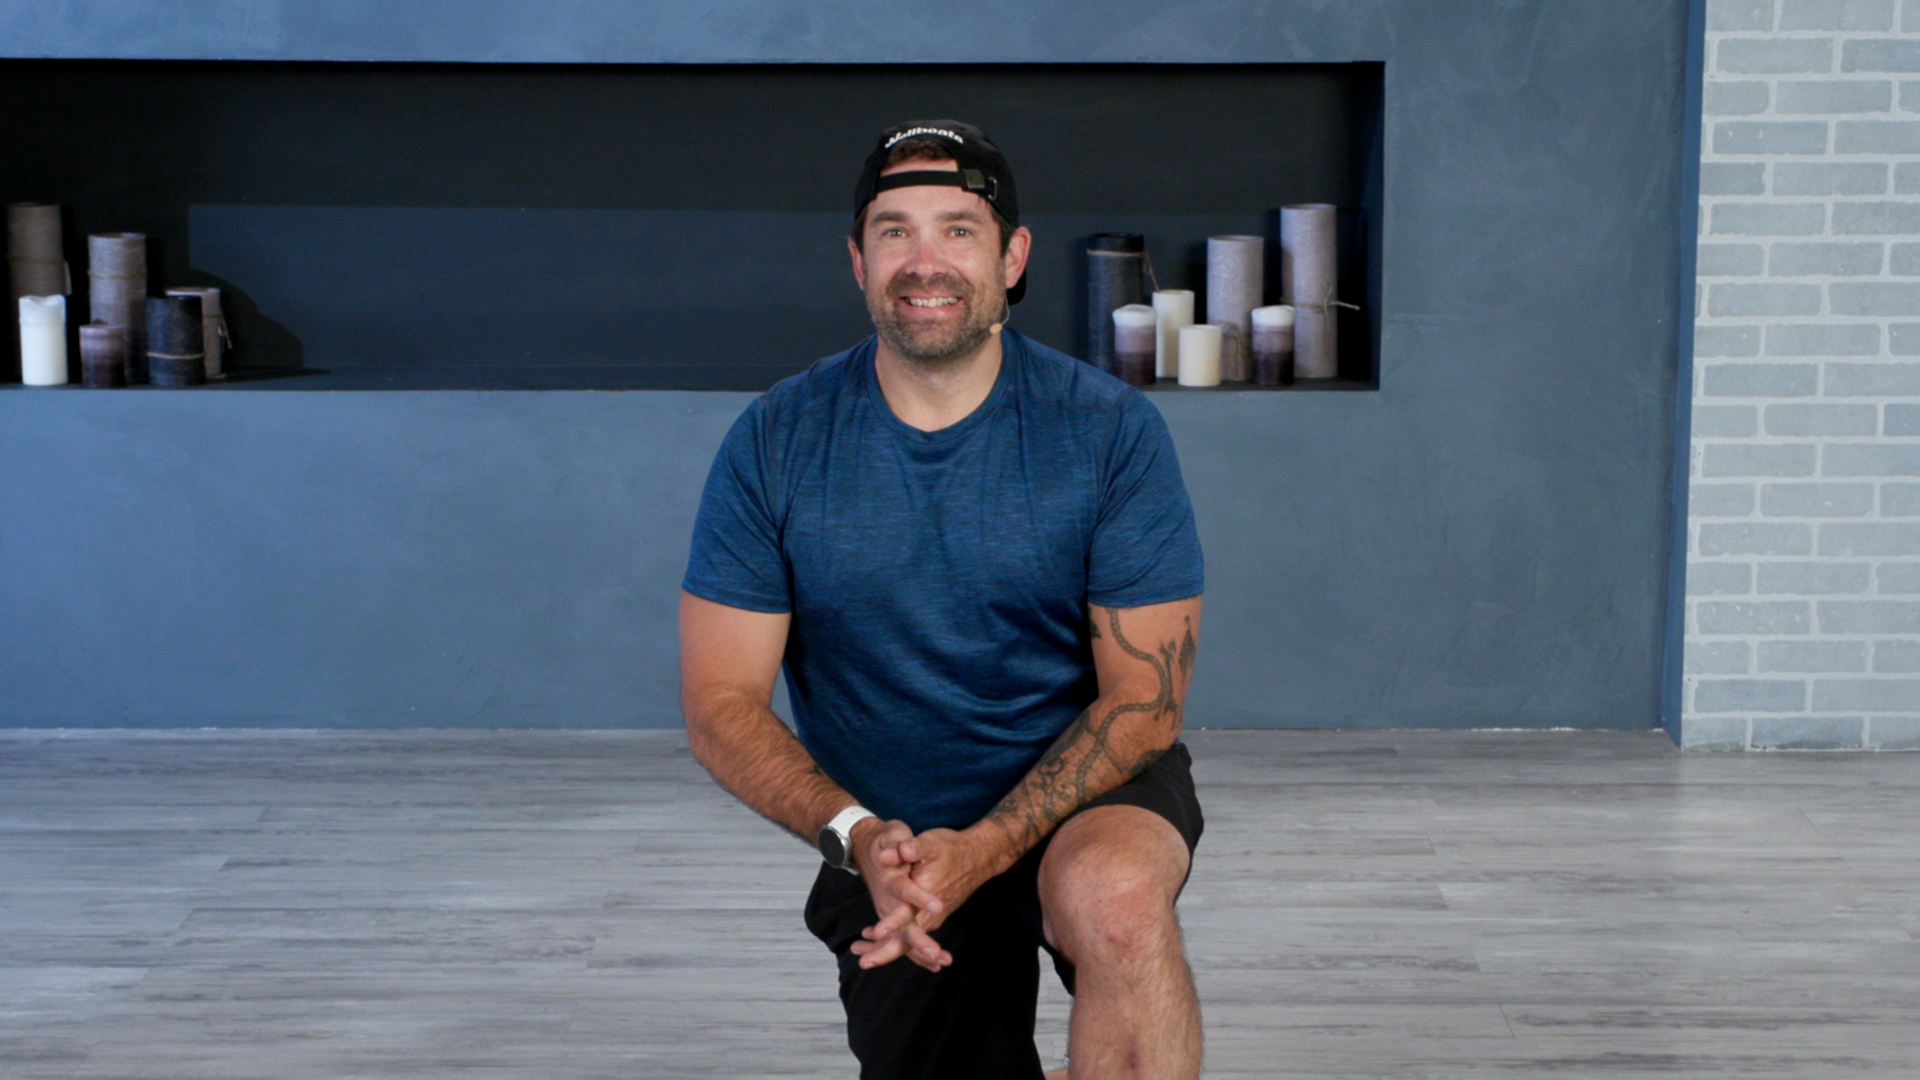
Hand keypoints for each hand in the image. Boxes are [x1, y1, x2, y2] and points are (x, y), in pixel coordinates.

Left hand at [851, 824, 1009, 971]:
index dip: (892, 923)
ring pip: (908, 943)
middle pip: (907, 941)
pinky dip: (894, 941)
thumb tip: (890, 853)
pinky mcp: (931, 918)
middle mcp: (930, 914)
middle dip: (884, 953)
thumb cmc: (951, 850)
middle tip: (864, 963)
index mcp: (926, 897)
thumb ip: (912, 848)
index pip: (908, 914)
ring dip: (885, 950)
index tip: (876, 933)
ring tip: (861, 952)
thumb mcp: (931, 843)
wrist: (976, 858)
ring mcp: (931, 918)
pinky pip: (911, 936)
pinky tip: (874, 939)